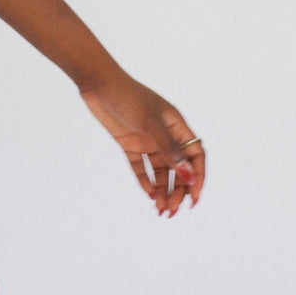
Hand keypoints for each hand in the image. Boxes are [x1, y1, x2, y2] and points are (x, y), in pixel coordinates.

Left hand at [78, 70, 205, 215]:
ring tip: (160, 210)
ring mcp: (147, 140)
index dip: (197, 177)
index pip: (195, 157)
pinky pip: (140, 166)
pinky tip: (147, 195)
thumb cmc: (127, 96)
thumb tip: (189, 176)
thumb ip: (168, 150)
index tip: (193, 199)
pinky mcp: (129, 143)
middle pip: (178, 168)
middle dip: (178, 191)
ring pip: (160, 171)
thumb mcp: (149, 124)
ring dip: (161, 189)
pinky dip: (144, 180)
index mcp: (177, 126)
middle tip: (171, 211)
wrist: (98, 83)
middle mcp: (165, 135)